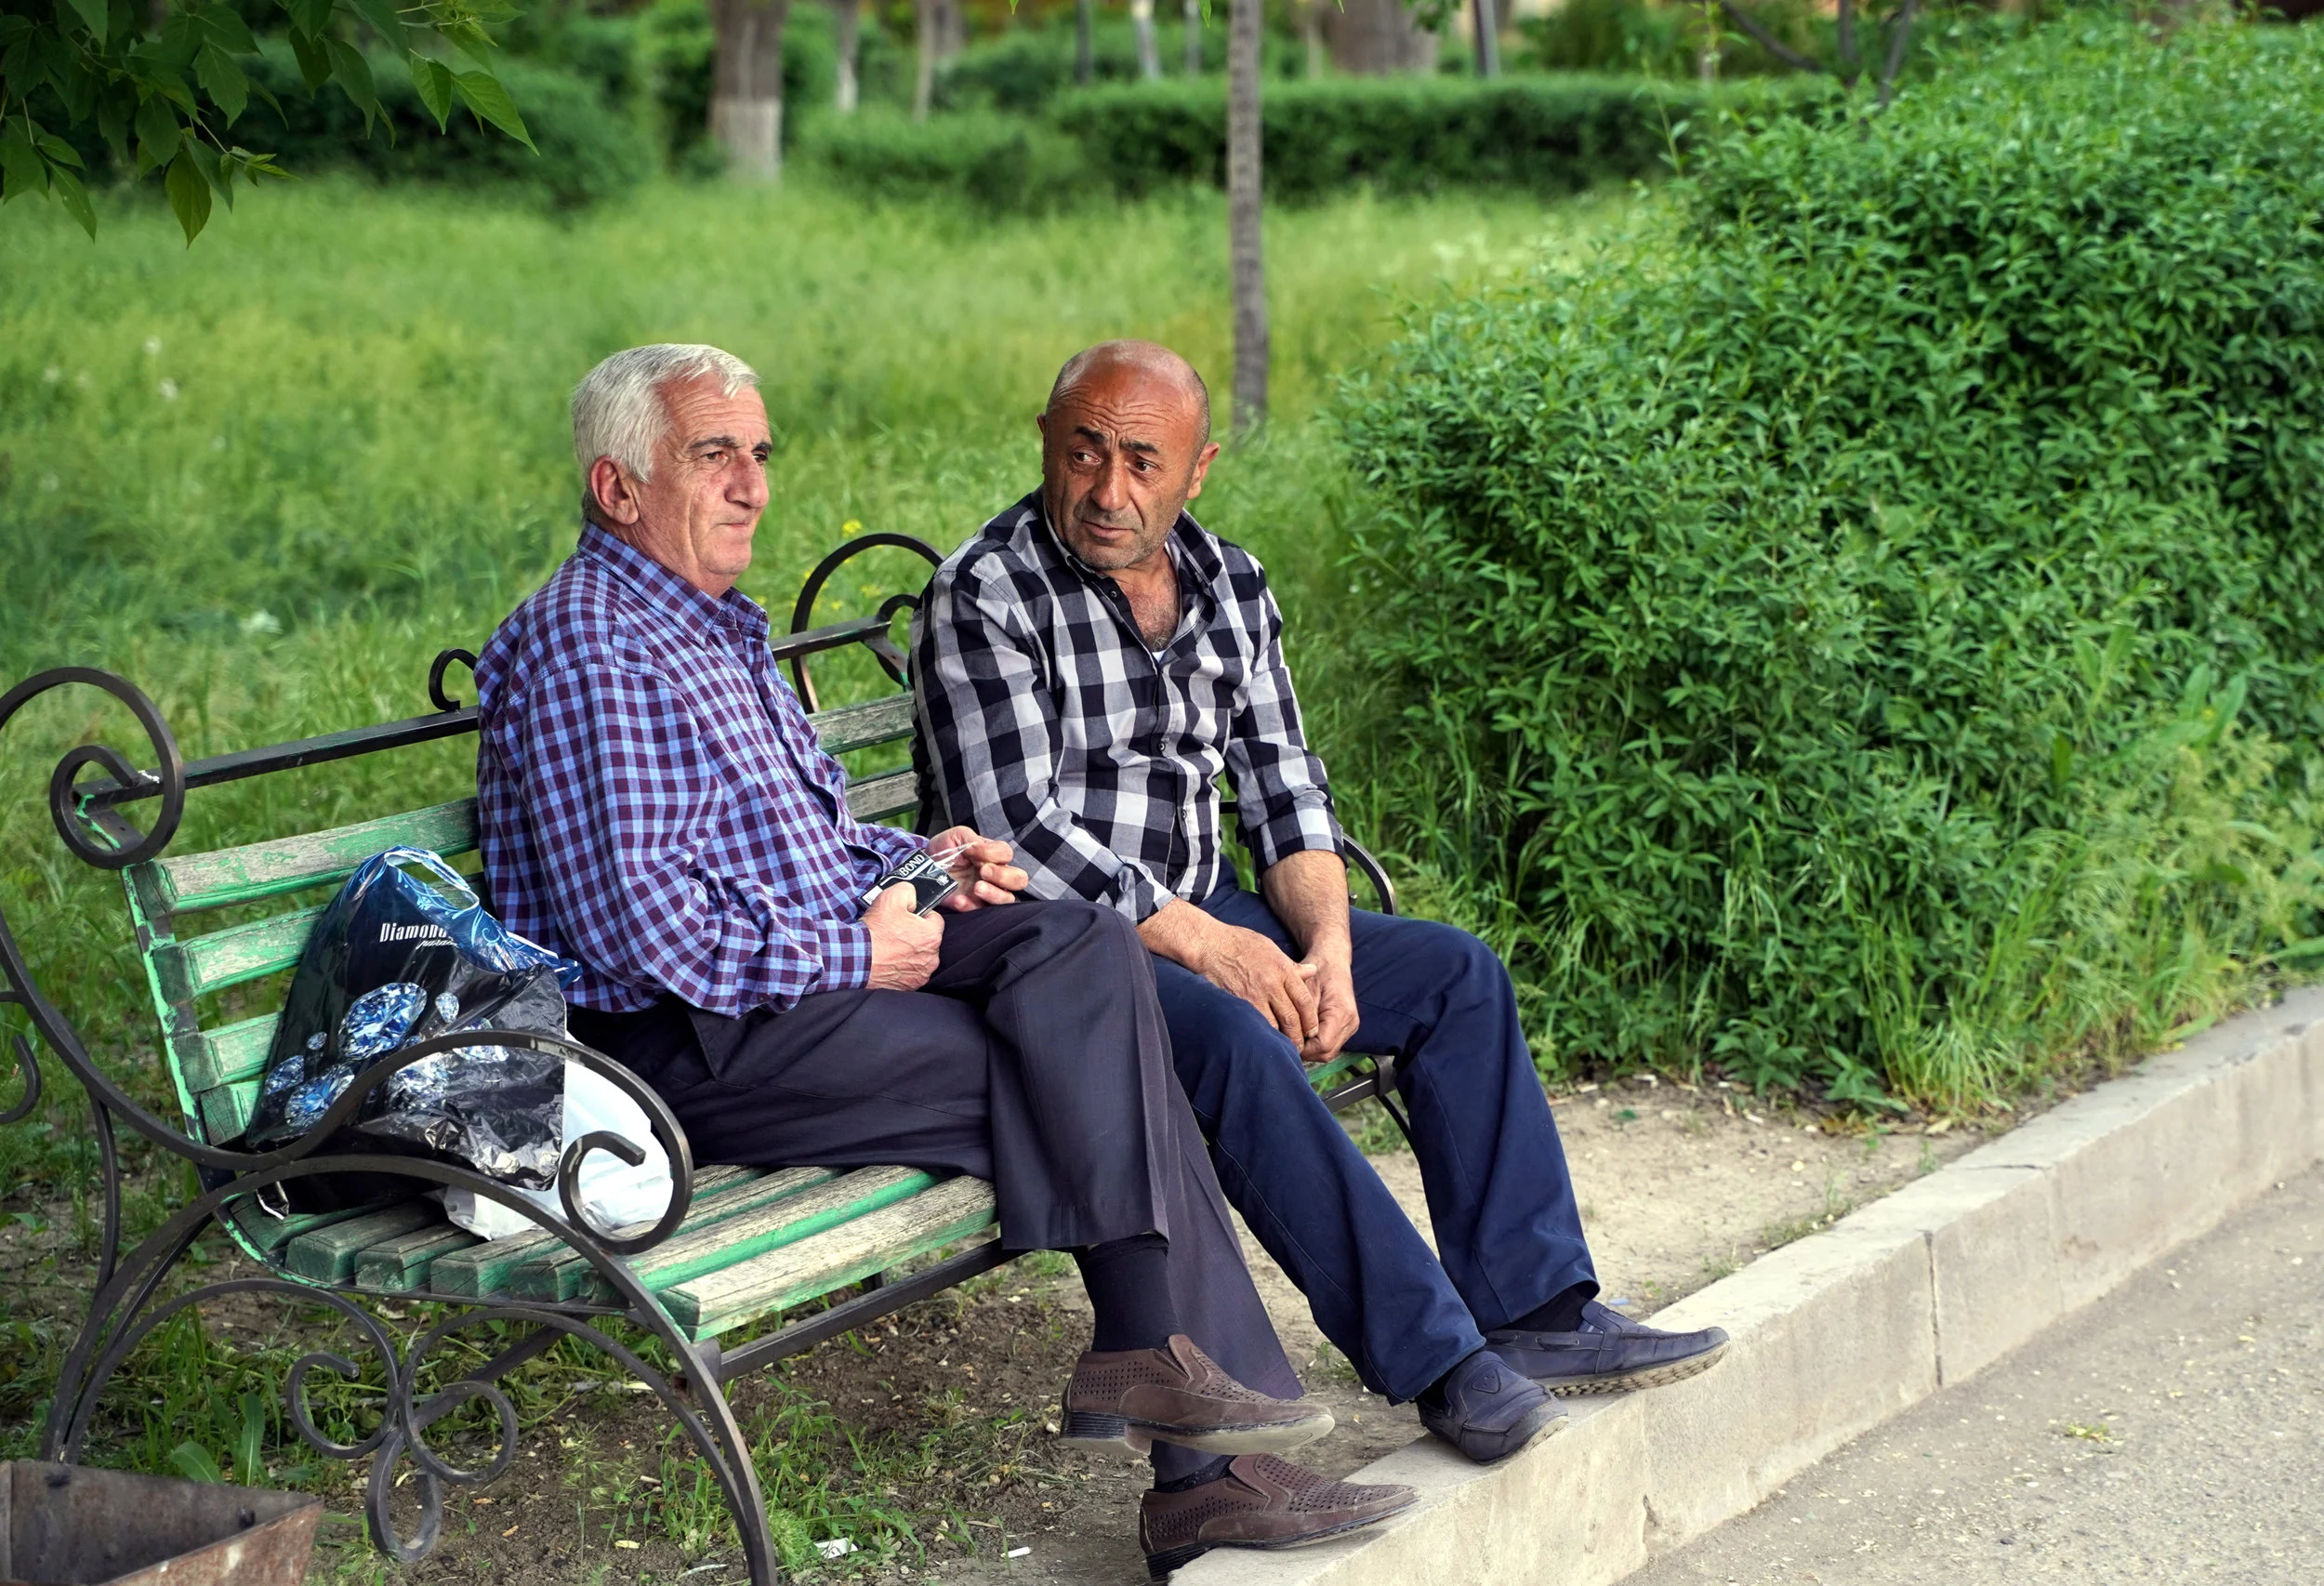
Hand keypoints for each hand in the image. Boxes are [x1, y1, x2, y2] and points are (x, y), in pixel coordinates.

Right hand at [865, 884, 942, 989]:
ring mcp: (922, 974)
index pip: (934, 919)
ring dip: (910, 951)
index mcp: (932, 935)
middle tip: (896, 931)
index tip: (906, 917)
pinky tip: (891, 960)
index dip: (919, 915)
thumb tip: (914, 895)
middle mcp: (932, 957)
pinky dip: (904, 967)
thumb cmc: (876, 931)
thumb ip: (909, 891)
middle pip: (928, 939)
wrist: (858, 960)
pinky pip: (912, 972)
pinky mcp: (911, 985)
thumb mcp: (892, 897)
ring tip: (892, 947)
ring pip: (920, 956)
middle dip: (915, 934)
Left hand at [927, 825, 1027, 910]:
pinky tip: (959, 899)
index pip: (1007, 854)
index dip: (996, 855)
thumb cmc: (944, 850)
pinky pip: (981, 911)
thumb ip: (973, 840)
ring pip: (1007, 899)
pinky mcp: (974, 905)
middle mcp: (995, 875)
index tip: (977, 855)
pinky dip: (971, 906)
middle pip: (1019, 879)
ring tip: (976, 888)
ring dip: (994, 894)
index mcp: (993, 855)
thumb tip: (985, 851)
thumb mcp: (957, 836)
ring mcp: (987, 892)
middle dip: (1003, 876)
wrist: (924, 867)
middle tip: (983, 872)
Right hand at [1191, 919, 1321, 1048]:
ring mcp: (1252, 995)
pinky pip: (1253, 1023)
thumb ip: (1292, 966)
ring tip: (1283, 1046)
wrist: (1209, 944)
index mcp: (1282, 969)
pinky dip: (1260, 1033)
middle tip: (1300, 1046)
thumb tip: (1312, 972)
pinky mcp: (1236, 1003)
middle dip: (1297, 1036)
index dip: (1310, 1020)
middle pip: (1291, 1018)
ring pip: (1273, 1025)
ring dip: (1279, 1038)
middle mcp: (1270, 984)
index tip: (1311, 1030)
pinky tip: (1263, 1039)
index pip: (1304, 1001)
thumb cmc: (1240, 943)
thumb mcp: (1271, 948)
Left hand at [1296, 939, 1359, 1064]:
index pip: (1322, 1044)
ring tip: (1294, 1038)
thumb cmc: (1317, 971)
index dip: (1302, 1047)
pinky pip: (1332, 1045)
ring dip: (1311, 1050)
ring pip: (1329, 1052)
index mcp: (1341, 1012)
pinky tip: (1303, 1035)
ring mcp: (1351, 1026)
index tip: (1286, 1041)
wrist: (1332, 961)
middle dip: (1305, 1051)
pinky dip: (1317, 1045)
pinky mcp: (1347, 1028)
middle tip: (1286, 1042)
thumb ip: (1298, 1014)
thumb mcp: (1304, 989)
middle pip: (1326, 1053)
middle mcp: (1350, 1022)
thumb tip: (1288, 1037)